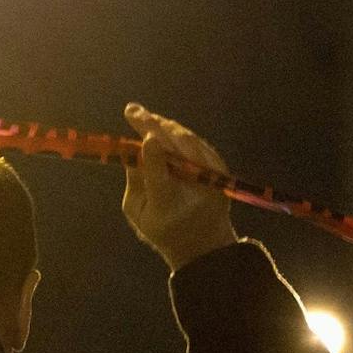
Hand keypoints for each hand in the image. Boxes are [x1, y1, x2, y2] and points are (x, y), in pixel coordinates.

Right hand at [121, 103, 238, 270]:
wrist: (204, 242)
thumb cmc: (162, 226)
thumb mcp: (138, 212)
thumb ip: (134, 182)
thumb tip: (132, 148)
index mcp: (168, 209)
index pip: (161, 181)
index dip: (154, 160)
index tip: (147, 139)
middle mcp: (193, 192)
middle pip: (175, 152)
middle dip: (154, 127)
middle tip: (132, 111)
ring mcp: (211, 179)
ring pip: (187, 142)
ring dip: (164, 125)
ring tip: (144, 115)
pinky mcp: (220, 170)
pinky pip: (196, 143)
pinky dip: (178, 132)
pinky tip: (163, 125)